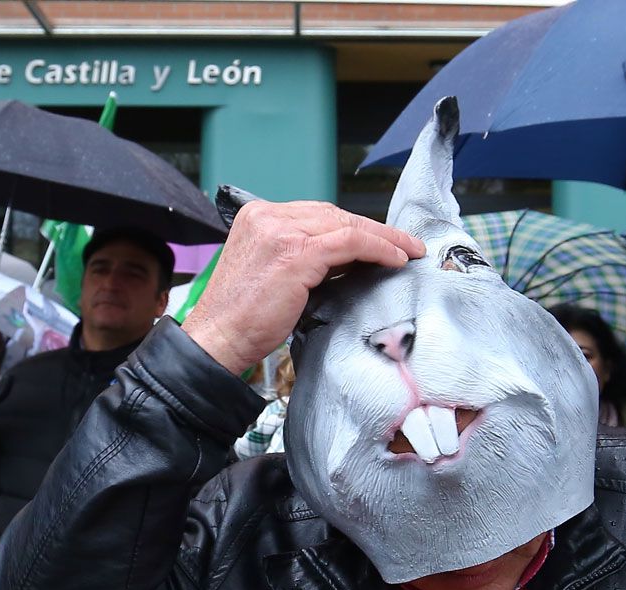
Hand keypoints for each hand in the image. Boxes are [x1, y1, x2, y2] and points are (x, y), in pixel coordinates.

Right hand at [182, 200, 424, 374]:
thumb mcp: (272, 273)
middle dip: (373, 229)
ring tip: (408, 251)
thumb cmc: (241, 317)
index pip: (316, 213)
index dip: (353, 226)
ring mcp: (280, 232)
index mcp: (257, 217)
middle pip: (333, 214)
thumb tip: (348, 258)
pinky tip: (395, 260)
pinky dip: (378, 249)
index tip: (380, 239)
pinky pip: (351, 242)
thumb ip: (301, 256)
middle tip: (404, 244)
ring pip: (346, 224)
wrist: (217, 339)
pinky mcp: (297, 253)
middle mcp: (267, 217)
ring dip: (384, 238)